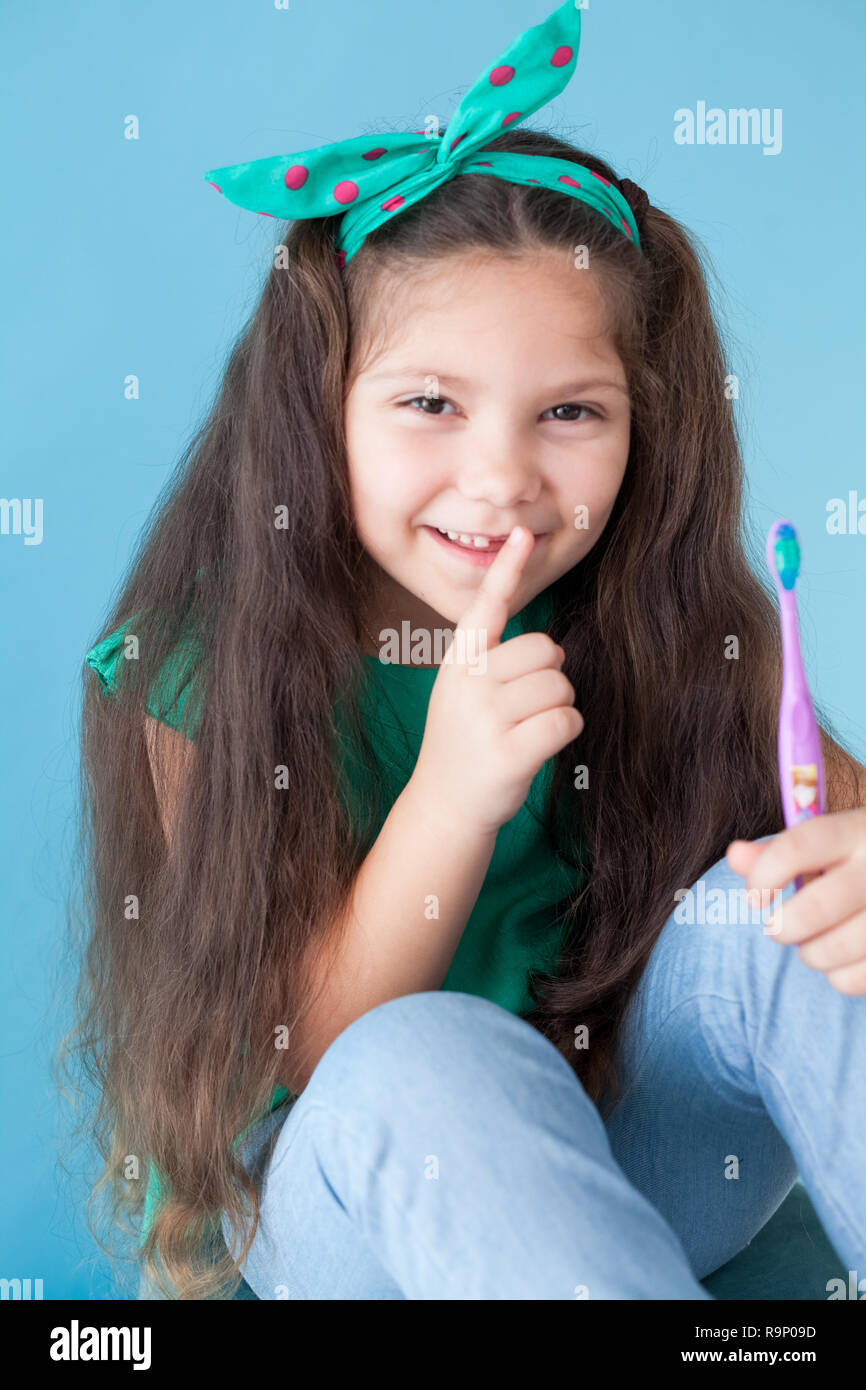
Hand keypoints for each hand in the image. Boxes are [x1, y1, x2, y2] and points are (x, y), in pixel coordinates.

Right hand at [410, 526, 583, 837]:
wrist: (446, 805)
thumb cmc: (466, 743)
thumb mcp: (464, 693)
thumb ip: (494, 664)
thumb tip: (553, 649)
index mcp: (459, 662)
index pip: (485, 606)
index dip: (506, 568)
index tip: (521, 532)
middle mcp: (469, 683)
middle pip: (547, 650)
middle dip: (550, 676)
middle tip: (524, 707)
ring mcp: (486, 718)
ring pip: (561, 686)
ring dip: (558, 708)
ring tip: (526, 730)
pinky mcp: (509, 752)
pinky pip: (566, 720)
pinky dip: (564, 732)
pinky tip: (538, 746)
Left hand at [726, 809, 865, 994]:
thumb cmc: (859, 862)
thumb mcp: (830, 845)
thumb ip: (779, 850)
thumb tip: (734, 854)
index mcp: (855, 832)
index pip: (796, 848)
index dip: (763, 876)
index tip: (755, 898)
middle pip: (814, 908)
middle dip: (782, 927)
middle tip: (778, 928)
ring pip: (836, 948)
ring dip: (810, 954)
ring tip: (812, 945)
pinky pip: (855, 978)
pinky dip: (838, 976)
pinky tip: (841, 960)